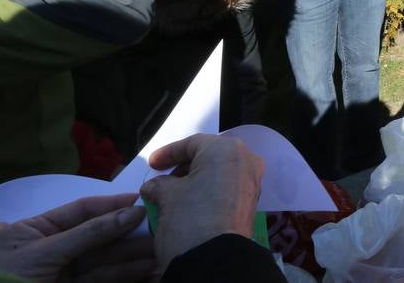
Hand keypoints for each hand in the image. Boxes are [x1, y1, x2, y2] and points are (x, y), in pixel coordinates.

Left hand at [0, 193, 152, 282]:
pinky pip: (103, 278)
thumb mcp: (43, 252)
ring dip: (133, 253)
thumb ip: (87, 233)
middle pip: (97, 234)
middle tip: (159, 223)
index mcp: (36, 230)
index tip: (140, 200)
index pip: (80, 210)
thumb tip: (130, 212)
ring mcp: (64, 272)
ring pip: (104, 258)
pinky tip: (145, 266)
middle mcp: (53, 248)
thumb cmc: (6, 278)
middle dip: (127, 230)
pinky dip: (125, 272)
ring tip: (161, 246)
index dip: (110, 204)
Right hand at [140, 134, 263, 271]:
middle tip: (161, 180)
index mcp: (226, 150)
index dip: (168, 153)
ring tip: (172, 194)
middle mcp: (245, 160)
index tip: (152, 164)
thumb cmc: (190, 218)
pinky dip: (208, 192)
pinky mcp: (251, 202)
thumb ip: (159, 184)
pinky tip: (189, 204)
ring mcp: (251, 182)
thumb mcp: (167, 196)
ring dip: (195, 180)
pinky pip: (226, 188)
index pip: (192, 144)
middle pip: (208, 156)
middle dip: (183, 168)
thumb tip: (153, 186)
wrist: (214, 259)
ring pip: (218, 173)